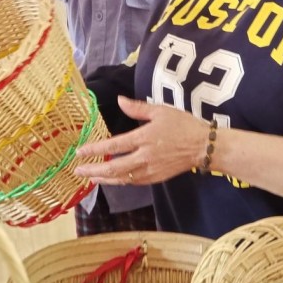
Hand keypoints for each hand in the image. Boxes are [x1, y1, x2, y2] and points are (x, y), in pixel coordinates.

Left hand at [74, 96, 207, 184]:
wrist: (203, 146)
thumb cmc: (182, 124)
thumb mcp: (160, 110)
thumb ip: (137, 108)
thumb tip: (119, 100)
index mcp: (144, 138)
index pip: (113, 147)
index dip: (94, 150)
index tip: (79, 152)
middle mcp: (144, 157)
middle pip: (114, 168)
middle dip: (94, 170)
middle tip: (78, 170)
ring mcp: (150, 170)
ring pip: (122, 178)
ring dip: (104, 179)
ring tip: (91, 177)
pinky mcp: (156, 178)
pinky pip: (134, 182)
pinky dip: (120, 181)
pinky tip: (113, 179)